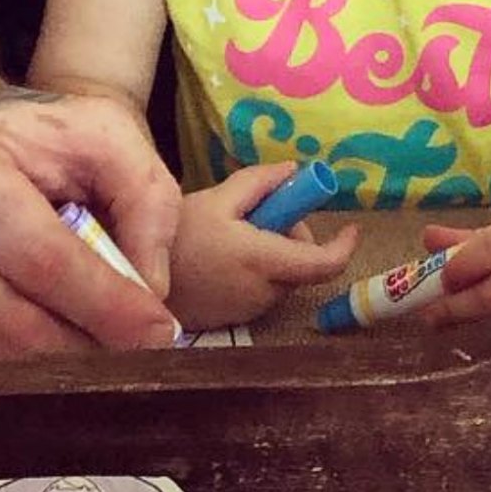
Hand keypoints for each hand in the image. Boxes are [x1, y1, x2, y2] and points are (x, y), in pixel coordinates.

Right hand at [0, 85, 182, 354]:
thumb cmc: (31, 137)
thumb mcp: (104, 134)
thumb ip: (146, 199)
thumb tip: (151, 291)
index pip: (42, 258)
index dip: (106, 304)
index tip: (161, 335)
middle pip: (10, 321)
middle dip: (84, 350)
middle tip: (138, 360)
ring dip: (47, 368)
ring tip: (95, 350)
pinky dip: (2, 369)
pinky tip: (35, 345)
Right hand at [169, 166, 358, 331]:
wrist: (137, 282)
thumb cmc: (179, 236)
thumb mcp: (219, 197)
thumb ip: (261, 182)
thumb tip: (294, 172)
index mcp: (264, 261)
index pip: (323, 265)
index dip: (344, 247)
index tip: (352, 229)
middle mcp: (265, 293)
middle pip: (300, 264)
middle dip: (290, 236)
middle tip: (258, 213)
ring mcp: (251, 311)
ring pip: (281, 277)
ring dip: (272, 253)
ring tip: (231, 234)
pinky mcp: (237, 319)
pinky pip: (262, 290)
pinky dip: (256, 271)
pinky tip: (222, 257)